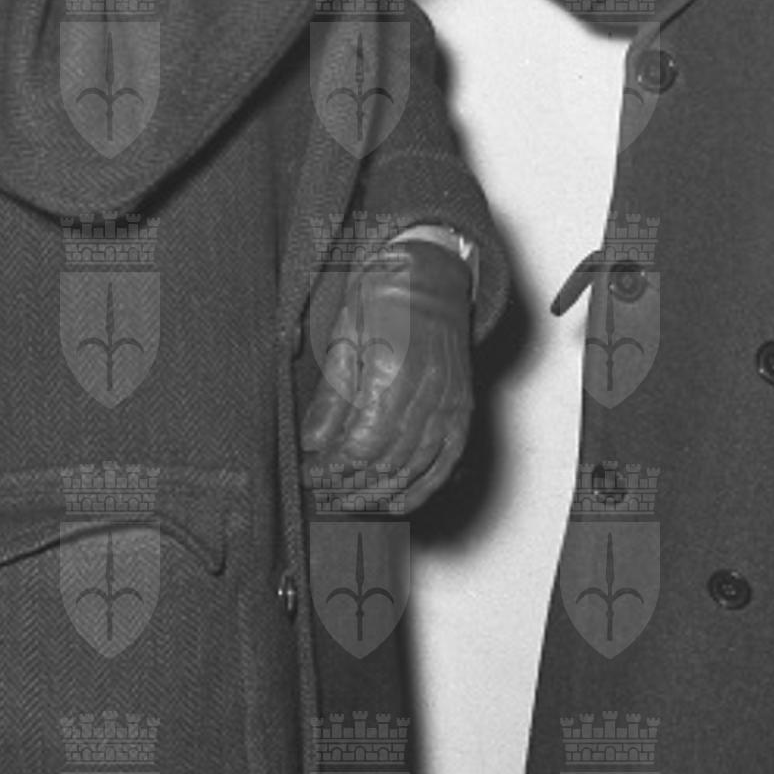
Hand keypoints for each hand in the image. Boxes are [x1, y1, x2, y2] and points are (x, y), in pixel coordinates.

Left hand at [300, 239, 473, 512]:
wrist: (431, 272)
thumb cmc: (384, 293)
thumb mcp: (344, 335)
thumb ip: (332, 396)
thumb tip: (313, 442)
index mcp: (392, 370)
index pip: (360, 443)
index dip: (333, 467)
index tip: (311, 474)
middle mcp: (427, 390)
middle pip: (386, 459)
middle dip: (351, 482)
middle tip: (324, 491)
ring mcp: (450, 400)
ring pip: (414, 464)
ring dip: (381, 489)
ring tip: (352, 500)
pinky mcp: (463, 404)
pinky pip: (447, 458)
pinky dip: (425, 486)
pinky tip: (400, 501)